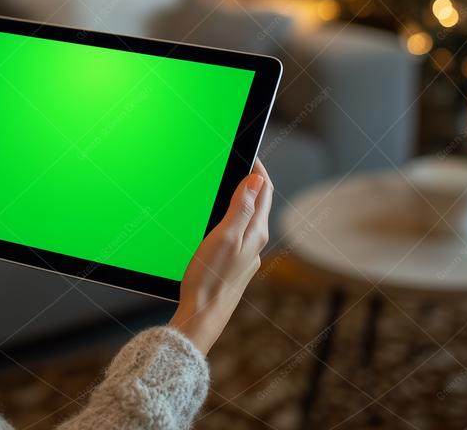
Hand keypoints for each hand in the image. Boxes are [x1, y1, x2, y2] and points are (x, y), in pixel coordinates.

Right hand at [169, 159, 273, 355]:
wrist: (203, 314)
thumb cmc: (209, 277)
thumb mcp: (224, 236)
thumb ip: (241, 207)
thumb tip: (256, 180)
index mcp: (255, 231)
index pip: (264, 190)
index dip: (258, 169)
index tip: (249, 152)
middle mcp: (255, 242)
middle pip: (259, 203)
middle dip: (252, 181)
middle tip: (241, 162)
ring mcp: (246, 254)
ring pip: (249, 218)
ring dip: (243, 199)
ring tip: (231, 184)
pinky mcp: (235, 264)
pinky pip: (240, 232)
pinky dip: (234, 217)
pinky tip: (221, 220)